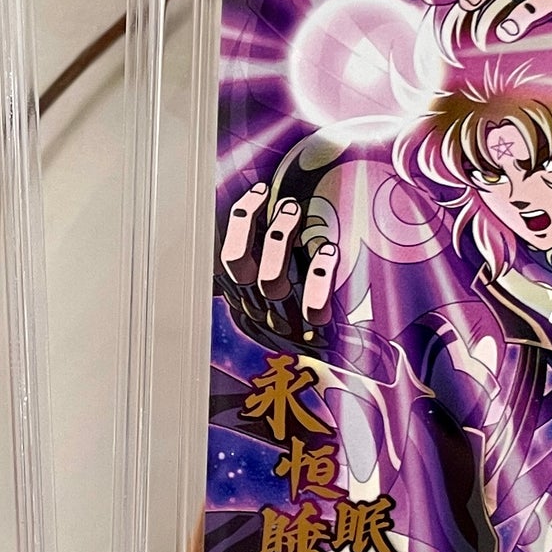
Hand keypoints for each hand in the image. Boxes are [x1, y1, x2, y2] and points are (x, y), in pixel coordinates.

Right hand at [219, 179, 338, 342]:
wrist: (330, 360)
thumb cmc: (299, 307)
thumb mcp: (273, 277)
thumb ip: (263, 248)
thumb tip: (256, 199)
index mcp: (241, 289)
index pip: (221, 254)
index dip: (233, 222)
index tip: (255, 191)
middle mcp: (255, 302)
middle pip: (236, 262)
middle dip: (249, 223)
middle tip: (271, 196)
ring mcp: (282, 317)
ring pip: (269, 281)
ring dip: (279, 240)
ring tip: (292, 209)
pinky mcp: (313, 331)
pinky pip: (313, 309)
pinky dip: (319, 279)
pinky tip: (328, 251)